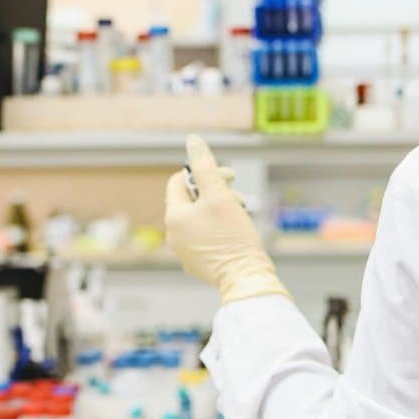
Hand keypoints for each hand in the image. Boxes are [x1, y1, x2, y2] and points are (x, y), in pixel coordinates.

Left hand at [165, 135, 289, 303]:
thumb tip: (193, 140)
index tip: (227, 177)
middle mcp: (173, 235)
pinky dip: (219, 230)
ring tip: (240, 215)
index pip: (179, 182)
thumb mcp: (220, 195)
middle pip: (191, 200)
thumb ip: (205, 166)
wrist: (246, 278)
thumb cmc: (233, 237)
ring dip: (219, 210)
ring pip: (199, 219)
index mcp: (174, 217)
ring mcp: (184, 252)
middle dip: (216, 193)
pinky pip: (204, 237)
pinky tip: (235, 233)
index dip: (204, 173)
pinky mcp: (197, 264)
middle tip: (238, 198)